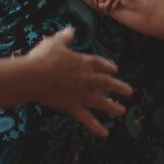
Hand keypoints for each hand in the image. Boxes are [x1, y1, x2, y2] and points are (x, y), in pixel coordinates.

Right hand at [17, 27, 132, 135]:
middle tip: (130, 92)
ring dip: (113, 107)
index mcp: (85, 62)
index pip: (102, 64)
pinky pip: (87, 119)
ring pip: (102, 102)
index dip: (108, 67)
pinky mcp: (73, 106)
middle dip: (120, 88)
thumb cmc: (42, 58)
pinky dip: (96, 126)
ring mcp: (82, 94)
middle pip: (108, 84)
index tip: (115, 70)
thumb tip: (71, 29)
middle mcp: (88, 79)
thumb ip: (65, 37)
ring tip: (122, 112)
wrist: (33, 77)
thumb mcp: (54, 43)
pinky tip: (105, 134)